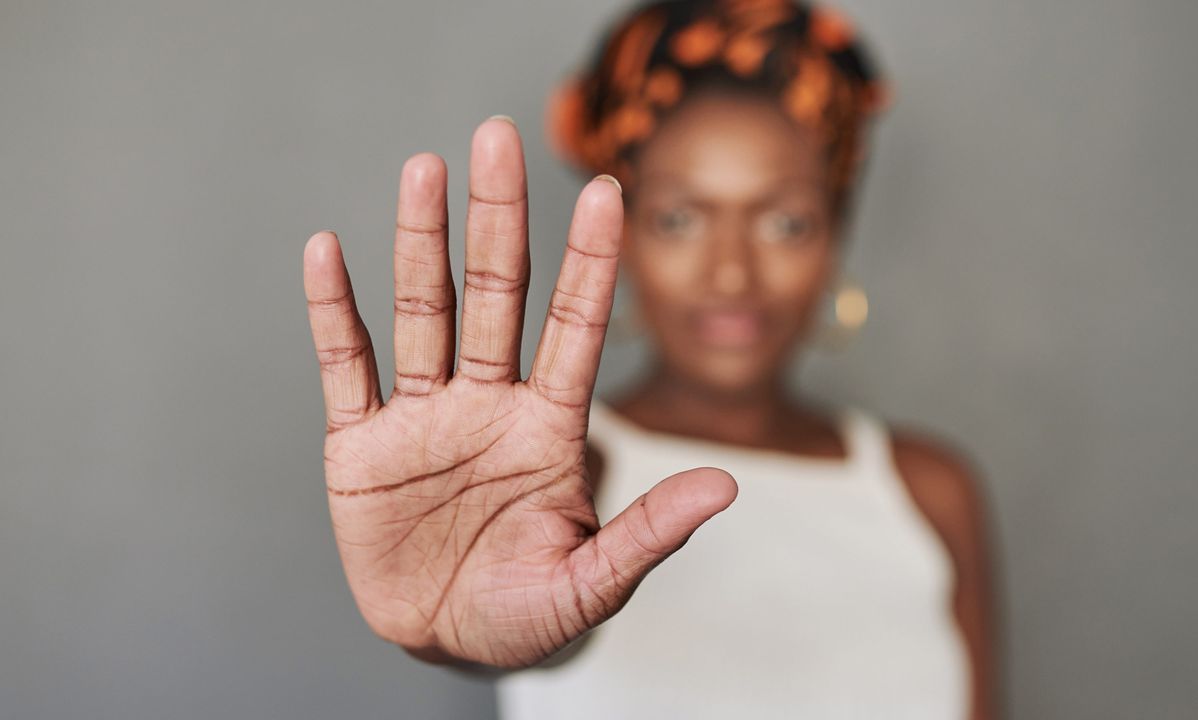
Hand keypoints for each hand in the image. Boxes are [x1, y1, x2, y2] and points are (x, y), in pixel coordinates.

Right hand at [302, 117, 736, 668]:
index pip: (575, 329)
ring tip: (426, 168)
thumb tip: (727, 485)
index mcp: (549, 428)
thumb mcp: (595, 583)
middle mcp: (487, 403)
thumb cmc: (528, 614)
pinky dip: (333, 311)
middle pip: (496, 294)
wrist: (446, 645)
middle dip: (500, 218)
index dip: (589, 263)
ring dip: (421, 242)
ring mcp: (423, 417)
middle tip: (498, 136)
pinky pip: (345, 365)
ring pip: (423, 312)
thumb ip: (651, 533)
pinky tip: (329, 250)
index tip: (608, 193)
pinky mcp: (359, 444)